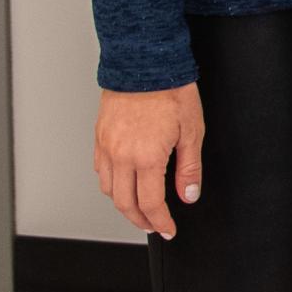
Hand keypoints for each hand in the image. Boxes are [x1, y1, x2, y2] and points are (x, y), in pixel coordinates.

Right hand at [93, 82, 203, 238]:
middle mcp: (121, 155)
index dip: (160, 223)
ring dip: (123, 205)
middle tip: (155, 226)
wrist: (145, 62)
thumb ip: (189, 168)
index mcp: (146, 157)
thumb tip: (188, 195)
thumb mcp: (192, 131)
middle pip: (124, 204)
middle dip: (141, 221)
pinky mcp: (99, 136)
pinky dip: (111, 184)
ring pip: (108, 189)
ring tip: (140, 208)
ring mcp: (107, 146)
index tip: (168, 229)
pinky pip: (99, 170)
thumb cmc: (171, 91)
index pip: (150, 204)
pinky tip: (124, 183)